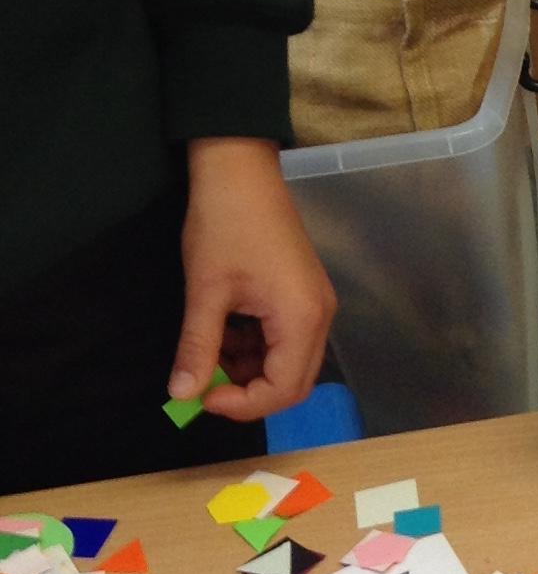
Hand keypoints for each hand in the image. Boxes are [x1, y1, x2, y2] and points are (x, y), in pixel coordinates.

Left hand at [173, 138, 337, 421]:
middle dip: (248, 391)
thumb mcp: (205, 290)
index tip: (201, 395)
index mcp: (302, 318)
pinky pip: (286, 339)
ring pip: (289, 362)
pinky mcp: (304, 295)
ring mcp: (315, 305)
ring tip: (209, 349)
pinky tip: (225, 328)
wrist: (240, 170)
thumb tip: (182, 395)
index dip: (243, 404)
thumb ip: (198, 347)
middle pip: (294, 382)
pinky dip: (255, 347)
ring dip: (249, 369)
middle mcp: (320, 317)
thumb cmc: (224, 224)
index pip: (284, 389)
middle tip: (205, 383)